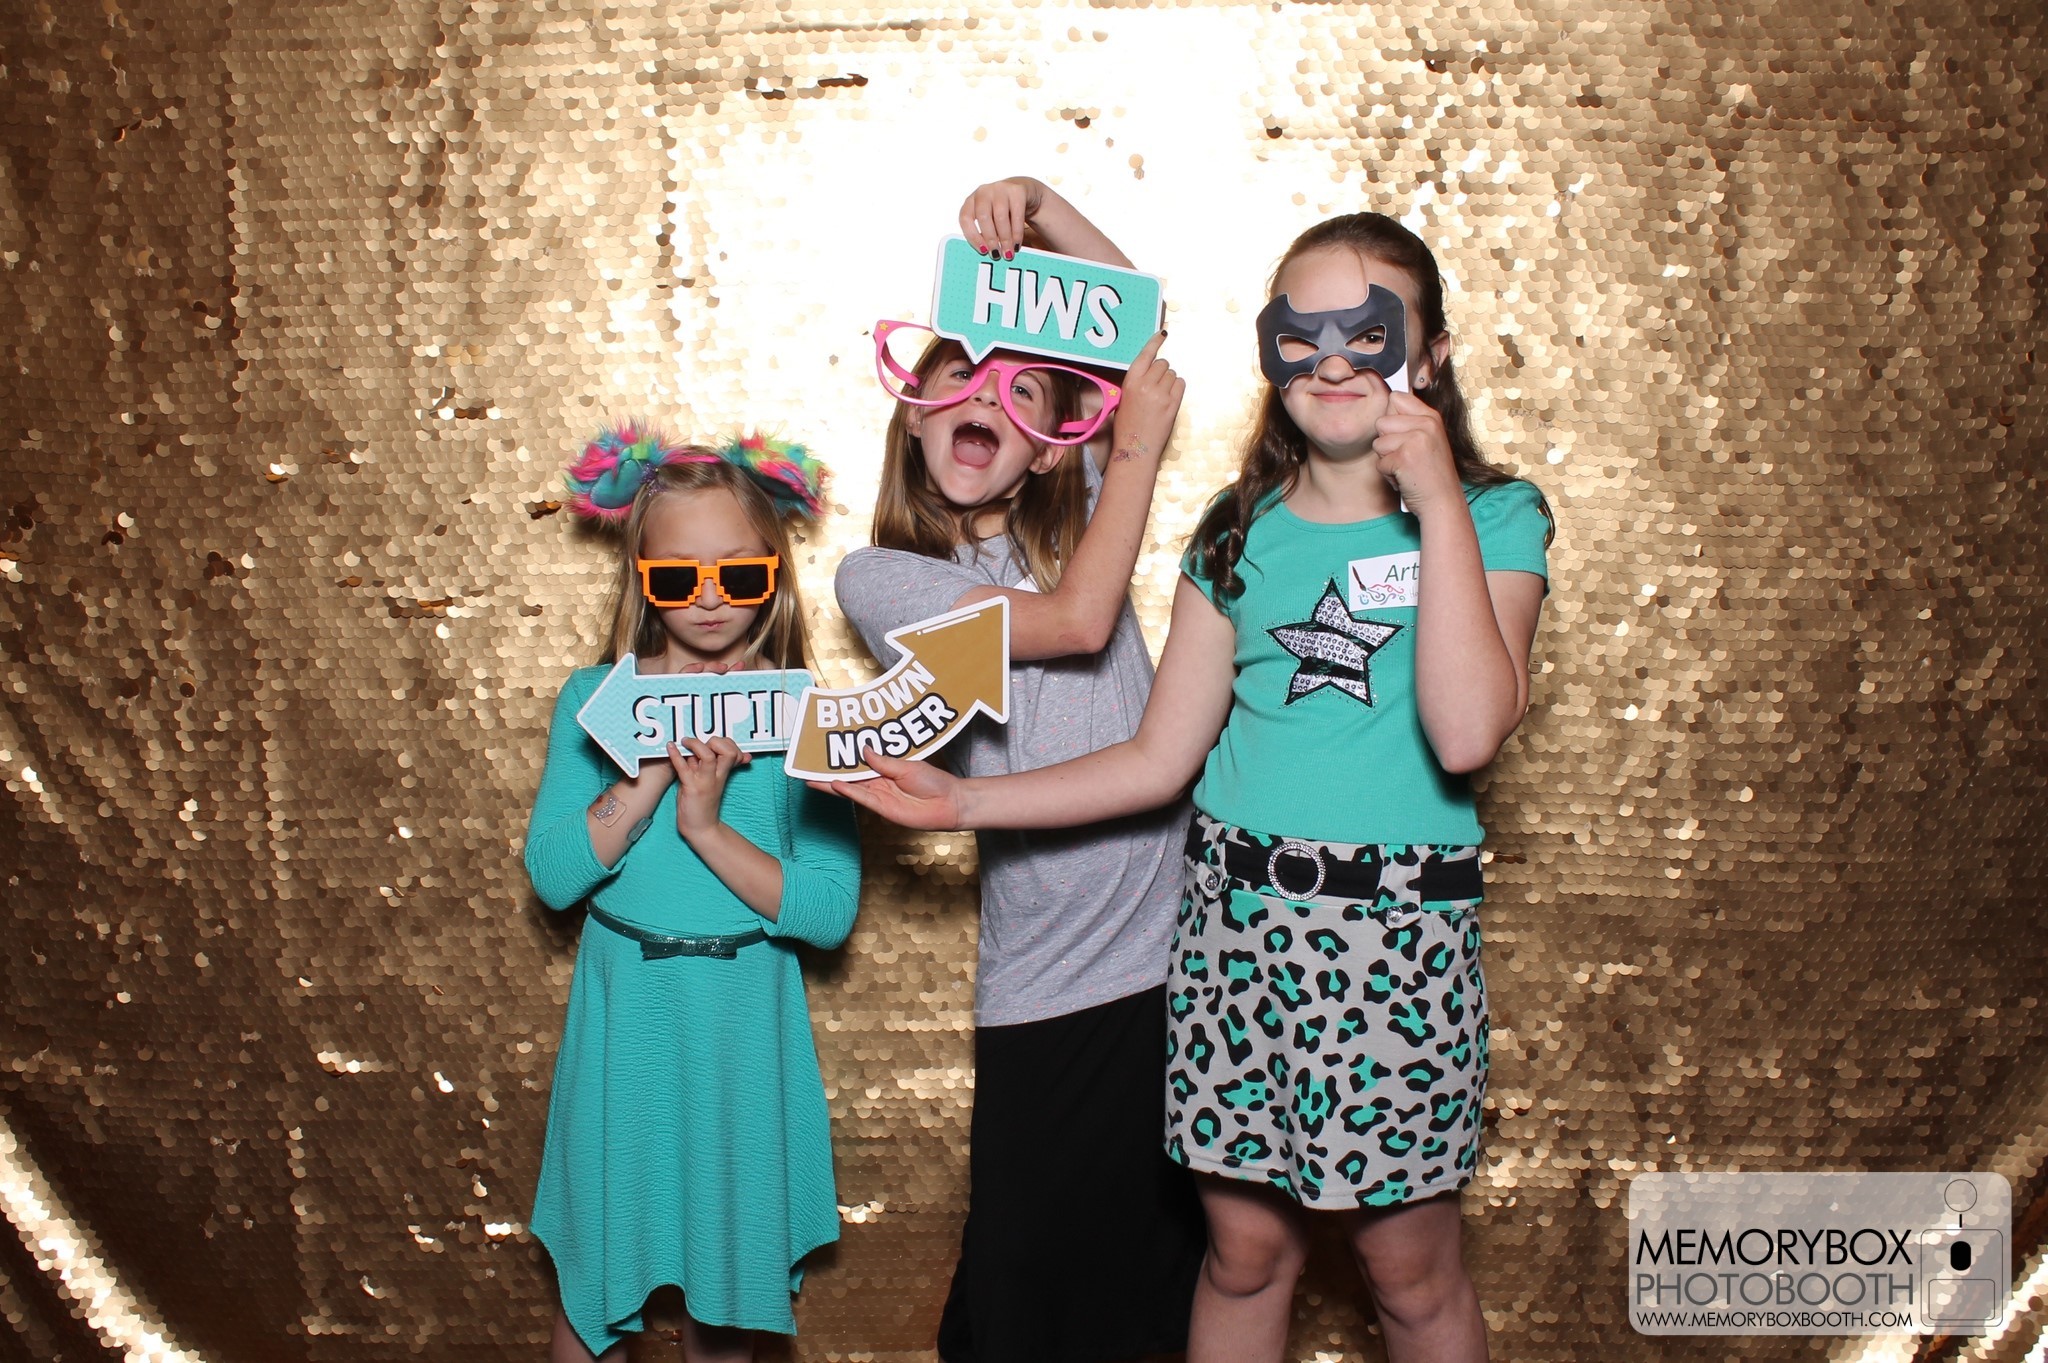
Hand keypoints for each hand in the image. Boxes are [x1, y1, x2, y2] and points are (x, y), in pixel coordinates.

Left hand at [669, 736, 750, 840]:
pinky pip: (684, 768)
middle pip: (728, 751)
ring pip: (708, 756)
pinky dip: (675, 755)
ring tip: (685, 741)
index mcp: (723, 773)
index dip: (725, 742)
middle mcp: (717, 776)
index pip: (733, 750)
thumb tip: (704, 747)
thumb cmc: (703, 804)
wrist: (702, 828)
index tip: (711, 743)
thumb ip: (708, 764)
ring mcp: (705, 782)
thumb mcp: (710, 781)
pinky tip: (670, 747)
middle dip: (715, 741)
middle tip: (699, 742)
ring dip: (696, 744)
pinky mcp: (692, 788)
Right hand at [808, 751, 968, 829]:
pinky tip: (834, 785)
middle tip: (807, 765)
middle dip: (828, 771)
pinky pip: (861, 798)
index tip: (824, 749)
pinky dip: (848, 792)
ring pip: (850, 788)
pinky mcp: (882, 807)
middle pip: (848, 775)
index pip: (858, 761)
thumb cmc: (934, 782)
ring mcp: (878, 795)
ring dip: (830, 783)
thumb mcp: (908, 765)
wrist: (949, 802)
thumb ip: (884, 761)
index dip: (841, 756)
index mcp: (884, 768)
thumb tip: (864, 748)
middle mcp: (878, 781)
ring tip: (810, 777)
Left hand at [959, 177, 1044, 256]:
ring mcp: (1000, 188)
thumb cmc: (1002, 210)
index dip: (972, 236)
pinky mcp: (1017, 190)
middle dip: (990, 239)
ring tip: (1008, 252)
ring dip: (1005, 238)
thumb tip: (987, 253)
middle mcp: (983, 192)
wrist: (1022, 191)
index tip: (982, 251)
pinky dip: (1017, 232)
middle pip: (983, 217)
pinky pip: (1017, 215)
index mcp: (971, 200)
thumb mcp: (990, 219)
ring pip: (1000, 217)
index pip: (965, 218)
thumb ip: (985, 233)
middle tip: (996, 254)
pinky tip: (1017, 242)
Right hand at [1107, 331, 1184, 464]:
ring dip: (1169, 381)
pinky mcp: (1173, 403)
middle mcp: (1146, 384)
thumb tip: (1150, 372)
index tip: (1163, 332)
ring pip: (1172, 374)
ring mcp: (1161, 394)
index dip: (1155, 341)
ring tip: (1161, 396)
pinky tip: (1169, 398)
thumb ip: (1137, 382)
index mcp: (1131, 381)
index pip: (1146, 354)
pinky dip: (1177, 388)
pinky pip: (1180, 384)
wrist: (1136, 447)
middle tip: (1156, 386)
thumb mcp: (1124, 399)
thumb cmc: (1127, 426)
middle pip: (1163, 363)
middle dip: (1161, 371)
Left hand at [1371, 390, 1461, 511]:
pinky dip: (1388, 475)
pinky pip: (1379, 463)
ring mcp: (1416, 439)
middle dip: (1387, 443)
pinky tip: (1406, 478)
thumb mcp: (1428, 439)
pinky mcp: (1404, 457)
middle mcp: (1426, 424)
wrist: (1443, 502)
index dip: (1391, 418)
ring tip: (1406, 468)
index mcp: (1431, 417)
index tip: (1403, 435)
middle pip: (1381, 422)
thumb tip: (1387, 405)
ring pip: (1378, 443)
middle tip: (1406, 457)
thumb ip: (1410, 422)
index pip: (1396, 398)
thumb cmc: (1431, 474)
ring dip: (1387, 460)